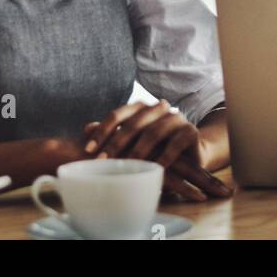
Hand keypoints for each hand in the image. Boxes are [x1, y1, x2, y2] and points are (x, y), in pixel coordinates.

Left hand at [84, 101, 231, 201]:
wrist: (189, 154)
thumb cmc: (155, 148)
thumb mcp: (132, 141)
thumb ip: (112, 133)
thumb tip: (86, 128)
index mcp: (141, 108)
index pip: (118, 114)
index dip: (102, 130)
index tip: (89, 149)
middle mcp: (158, 108)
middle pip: (134, 123)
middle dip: (116, 143)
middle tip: (103, 161)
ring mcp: (176, 118)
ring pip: (154, 132)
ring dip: (138, 151)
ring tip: (127, 167)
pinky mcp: (191, 131)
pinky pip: (176, 143)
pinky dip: (164, 157)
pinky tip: (155, 169)